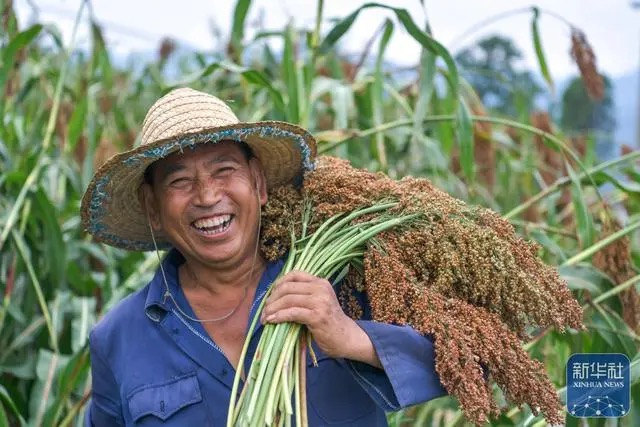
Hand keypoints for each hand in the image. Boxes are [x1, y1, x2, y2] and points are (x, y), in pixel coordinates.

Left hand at [261, 271, 381, 367]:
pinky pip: (292, 313)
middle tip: (264, 310)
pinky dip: (279, 316)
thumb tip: (275, 296)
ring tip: (265, 317)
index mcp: (321, 282)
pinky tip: (271, 321)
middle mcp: (321, 288)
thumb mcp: (319, 303)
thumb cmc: (329, 323)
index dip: (279, 282)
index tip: (271, 294)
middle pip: (288, 287)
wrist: (347, 338)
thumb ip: (303, 296)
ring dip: (272, 309)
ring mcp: (320, 301)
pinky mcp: (317, 316)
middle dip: (272, 298)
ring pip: (288, 300)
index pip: (295, 274)